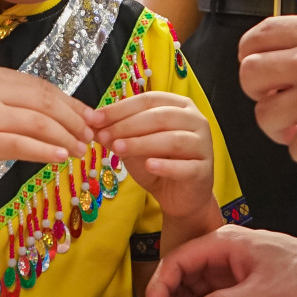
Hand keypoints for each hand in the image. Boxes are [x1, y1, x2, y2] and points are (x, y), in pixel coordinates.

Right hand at [0, 66, 92, 193]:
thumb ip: (23, 107)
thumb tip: (72, 114)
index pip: (43, 88)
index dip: (72, 104)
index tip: (92, 119)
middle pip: (45, 102)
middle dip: (74, 121)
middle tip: (91, 137)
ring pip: (39, 123)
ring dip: (66, 138)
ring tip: (81, 151)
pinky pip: (24, 145)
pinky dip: (47, 152)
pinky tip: (62, 158)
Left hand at [89, 92, 215, 223]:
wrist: (179, 196)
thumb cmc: (157, 162)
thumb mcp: (134, 145)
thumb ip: (118, 132)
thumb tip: (92, 124)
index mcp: (179, 106)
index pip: (148, 100)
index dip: (120, 108)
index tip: (95, 119)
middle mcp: (195, 120)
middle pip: (160, 117)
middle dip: (127, 125)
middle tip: (103, 136)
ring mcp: (203, 144)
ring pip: (172, 139)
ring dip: (142, 143)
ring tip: (118, 149)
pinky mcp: (204, 170)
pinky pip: (184, 166)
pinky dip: (165, 165)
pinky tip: (148, 165)